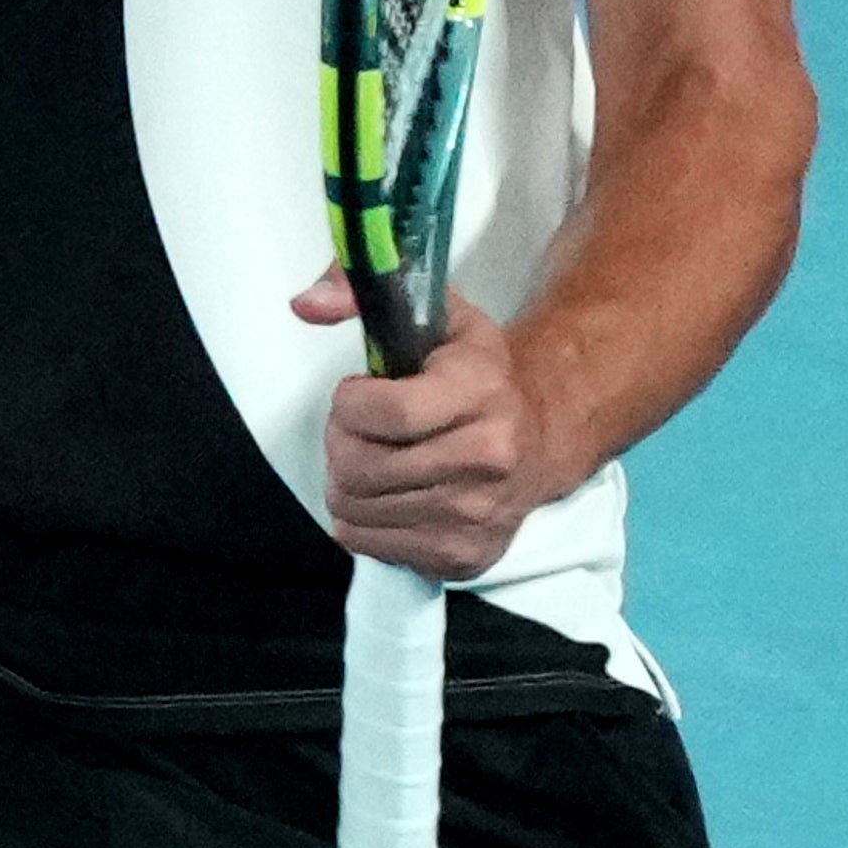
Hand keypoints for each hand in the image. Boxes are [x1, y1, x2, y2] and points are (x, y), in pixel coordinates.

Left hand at [293, 269, 555, 582]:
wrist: (541, 436)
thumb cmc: (477, 373)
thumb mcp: (437, 312)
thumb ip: (366, 291)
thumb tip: (306, 304)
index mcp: (480, 390)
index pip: (386, 413)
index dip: (350, 403)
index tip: (358, 393)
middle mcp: (487, 457)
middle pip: (361, 467)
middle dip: (341, 442)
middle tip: (359, 429)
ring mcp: (476, 515)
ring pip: (354, 510)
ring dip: (347, 481)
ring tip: (374, 458)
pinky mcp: (463, 556)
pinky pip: (368, 545)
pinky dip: (364, 519)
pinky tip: (390, 493)